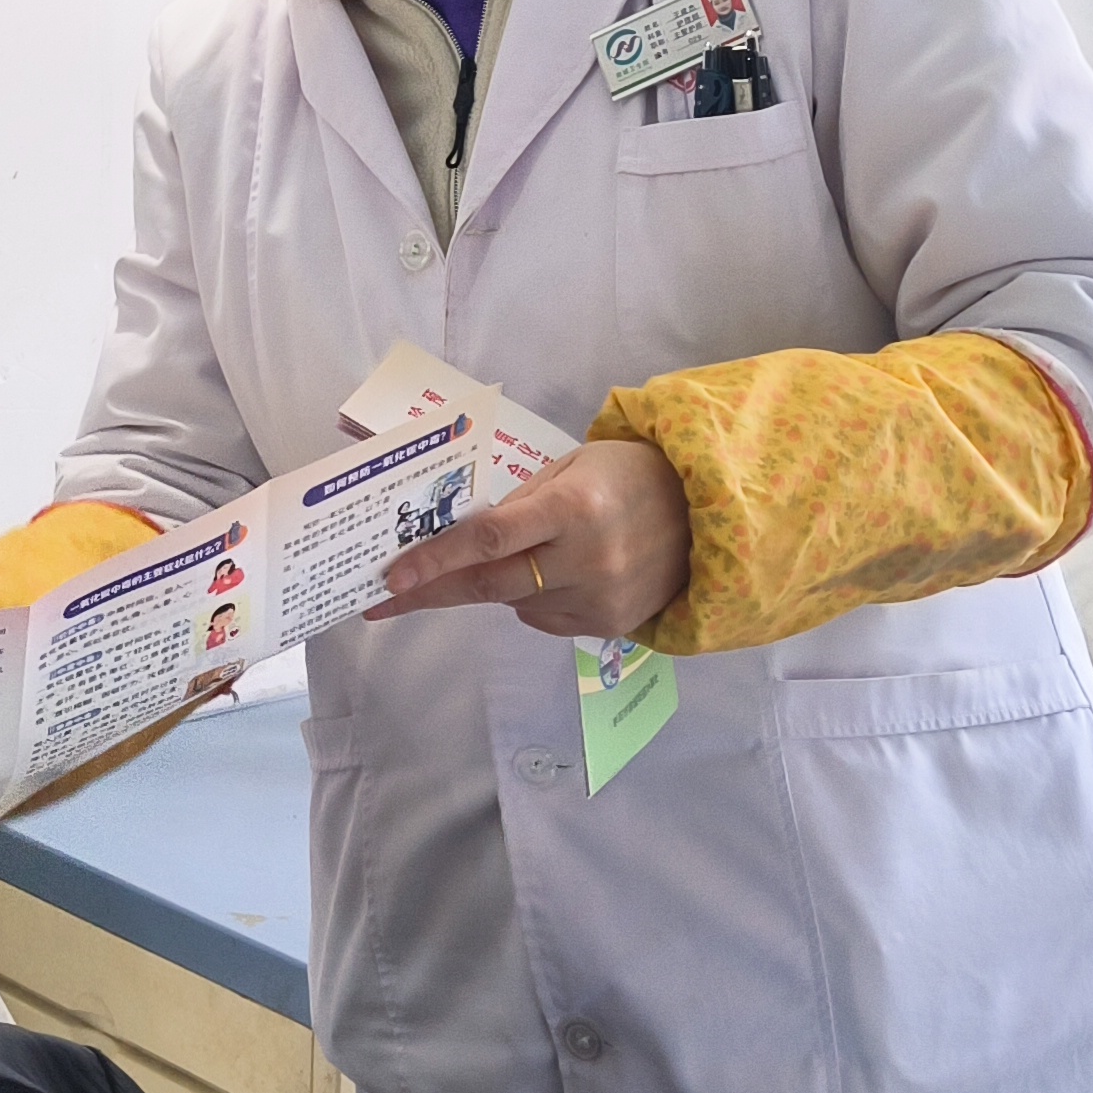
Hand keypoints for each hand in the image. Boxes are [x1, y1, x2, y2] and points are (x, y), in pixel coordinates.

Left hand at [372, 441, 689, 640]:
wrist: (706, 512)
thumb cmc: (628, 475)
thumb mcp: (572, 467)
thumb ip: (518, 502)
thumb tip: (458, 537)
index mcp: (572, 507)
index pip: (490, 539)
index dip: (436, 560)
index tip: (393, 577)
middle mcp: (586, 559)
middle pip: (490, 584)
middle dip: (434, 590)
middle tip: (387, 599)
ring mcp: (599, 598)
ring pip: (516, 603)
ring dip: (499, 583)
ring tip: (526, 553)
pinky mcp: (609, 626)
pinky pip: (544, 619)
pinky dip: (534, 599)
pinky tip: (558, 573)